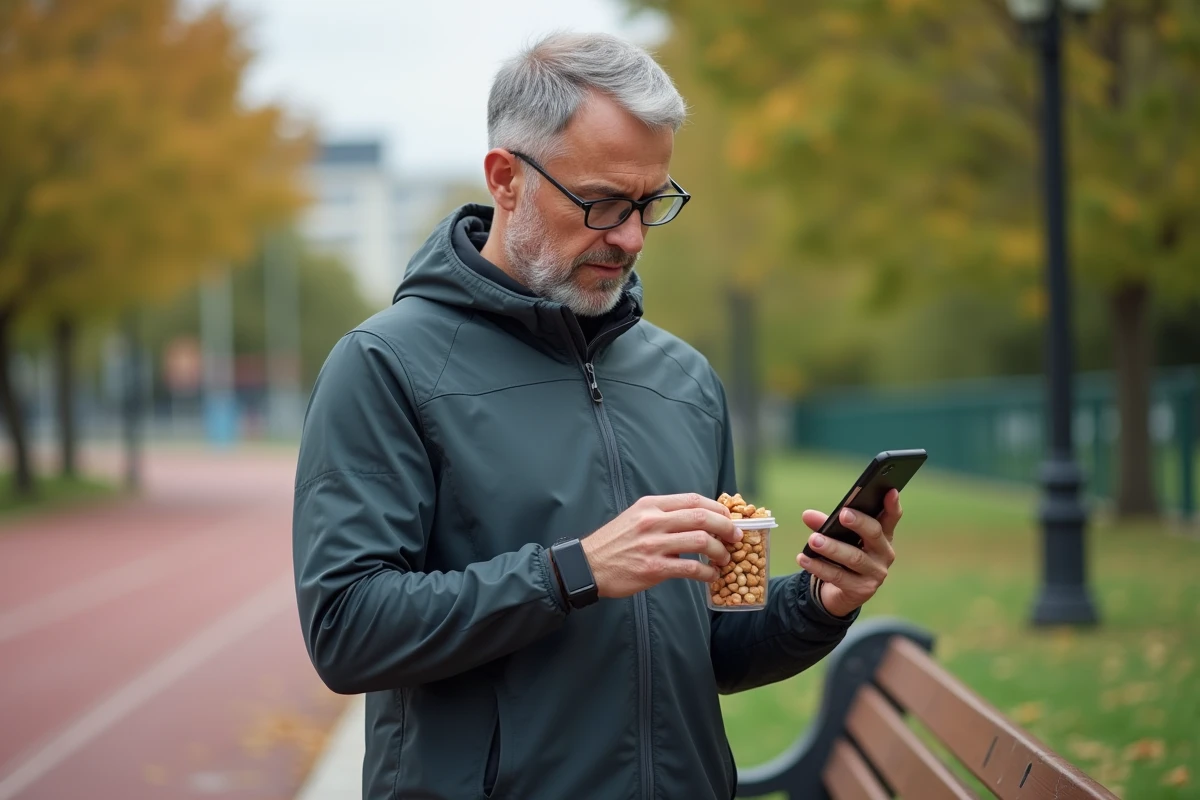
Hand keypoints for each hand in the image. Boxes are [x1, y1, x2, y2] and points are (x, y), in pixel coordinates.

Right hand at [581, 494, 741, 598]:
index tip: (728, 518)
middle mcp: (653, 521)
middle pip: (702, 517)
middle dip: (726, 527)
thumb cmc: (614, 543)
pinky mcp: (653, 568)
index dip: (717, 508)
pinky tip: (711, 576)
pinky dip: (707, 572)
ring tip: (724, 559)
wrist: (587, 566)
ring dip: (720, 551)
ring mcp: (653, 545)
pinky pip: (691, 568)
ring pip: (701, 541)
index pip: (693, 499)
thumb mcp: (635, 517)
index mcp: (650, 505)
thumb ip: (663, 515)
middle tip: (736, 537)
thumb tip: (697, 520)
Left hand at [796, 489, 901, 617]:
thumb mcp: (836, 537)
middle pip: (874, 534)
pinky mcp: (862, 590)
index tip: (890, 490)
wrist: (840, 593)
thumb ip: (825, 524)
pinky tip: (804, 559)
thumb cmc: (842, 556)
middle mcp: (884, 553)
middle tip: (843, 513)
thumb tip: (807, 515)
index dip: (892, 505)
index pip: (891, 518)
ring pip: (854, 557)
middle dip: (859, 522)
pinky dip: (819, 567)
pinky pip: (839, 577)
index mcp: (882, 535)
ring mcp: (875, 573)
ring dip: (832, 547)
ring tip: (813, 540)